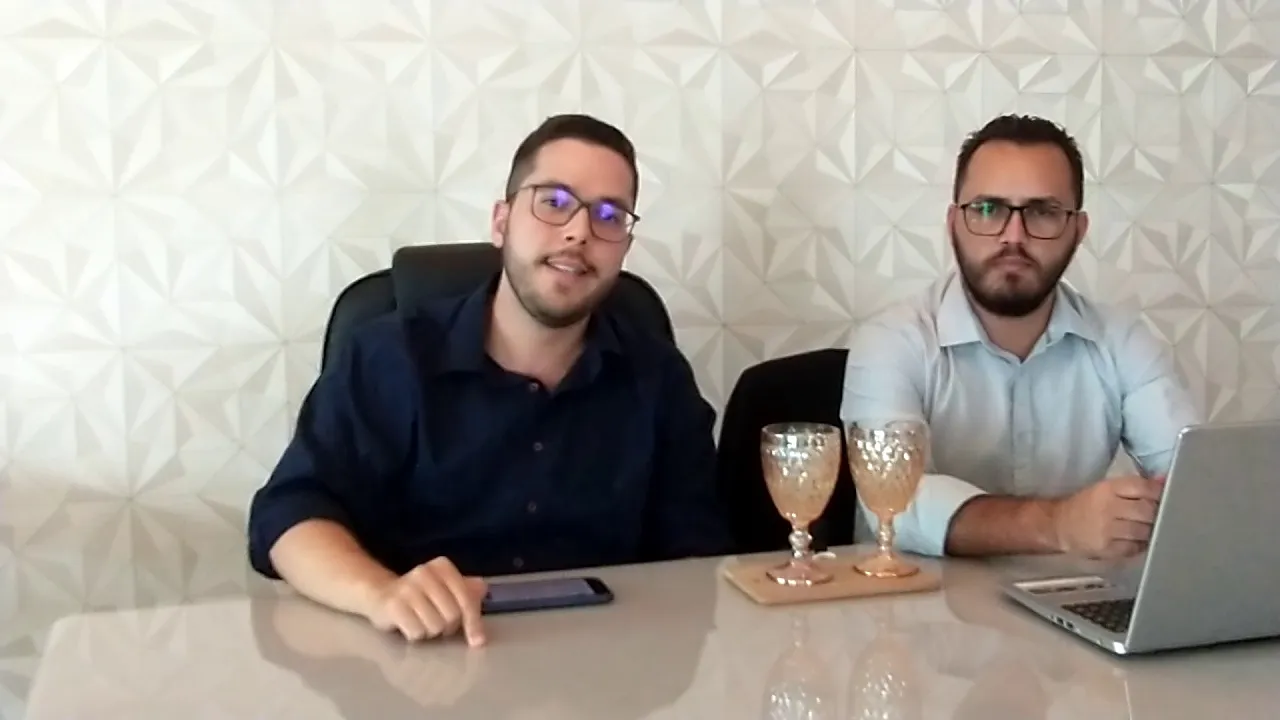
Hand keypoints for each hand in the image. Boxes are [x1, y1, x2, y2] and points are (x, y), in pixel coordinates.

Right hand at [362, 557, 487, 645]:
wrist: (379, 594)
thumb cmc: (420, 595)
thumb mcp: (446, 589)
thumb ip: (467, 591)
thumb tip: (484, 590)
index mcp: (442, 567)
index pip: (467, 600)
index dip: (474, 623)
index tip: (477, 642)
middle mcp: (425, 572)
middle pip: (452, 616)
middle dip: (447, 627)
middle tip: (437, 622)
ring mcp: (407, 588)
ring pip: (435, 626)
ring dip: (430, 631)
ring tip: (421, 621)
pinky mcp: (392, 605)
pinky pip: (417, 632)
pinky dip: (415, 635)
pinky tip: (408, 624)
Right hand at [1050, 475, 1164, 558]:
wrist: (1060, 525)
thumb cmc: (1088, 505)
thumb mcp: (1107, 489)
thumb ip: (1136, 486)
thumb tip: (1164, 480)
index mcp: (1108, 488)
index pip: (1144, 487)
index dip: (1159, 493)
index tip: (1163, 498)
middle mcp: (1108, 507)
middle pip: (1147, 510)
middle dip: (1158, 514)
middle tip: (1158, 516)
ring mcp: (1107, 530)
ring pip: (1144, 531)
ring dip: (1150, 531)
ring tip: (1147, 528)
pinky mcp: (1107, 548)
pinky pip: (1135, 547)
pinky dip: (1140, 545)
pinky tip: (1136, 540)